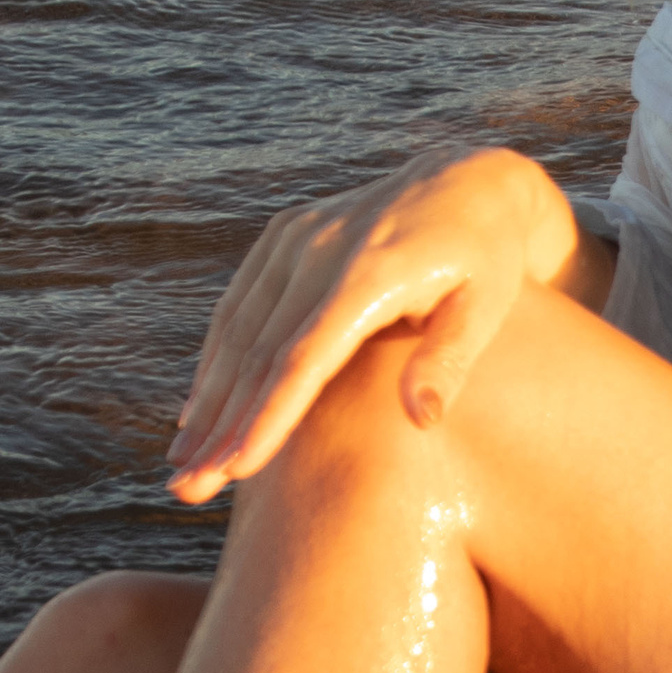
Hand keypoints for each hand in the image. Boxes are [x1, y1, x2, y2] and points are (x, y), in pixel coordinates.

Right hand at [165, 145, 578, 504]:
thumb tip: (422, 421)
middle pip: (260, 351)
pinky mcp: (285, 234)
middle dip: (223, 426)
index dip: (270, 414)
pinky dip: (215, 359)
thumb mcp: (488, 305)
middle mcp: (325, 247)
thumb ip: (451, 359)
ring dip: (208, 401)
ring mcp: (299, 236)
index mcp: (374, 271)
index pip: (307, 355)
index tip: (238, 469)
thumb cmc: (486, 260)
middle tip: (191, 490)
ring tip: (184, 467)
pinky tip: (199, 411)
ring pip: (238, 330)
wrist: (467, 182)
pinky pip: (239, 304)